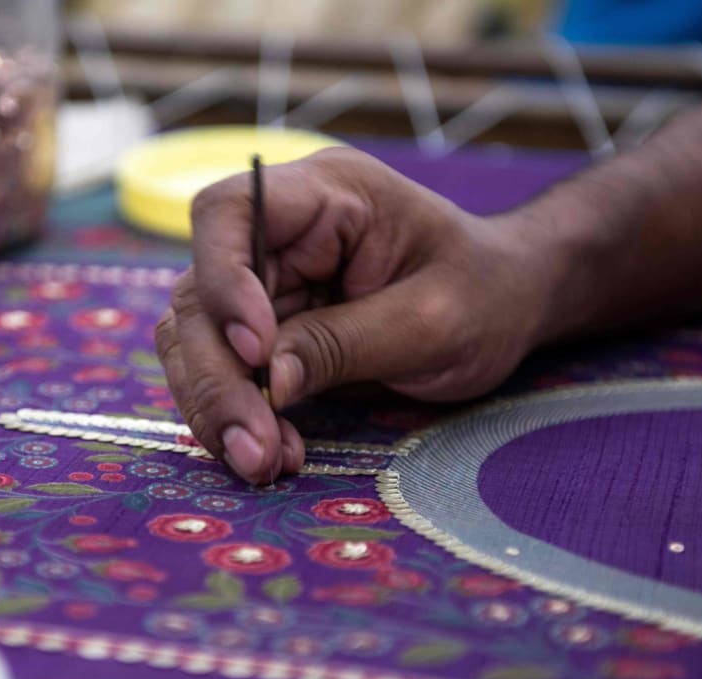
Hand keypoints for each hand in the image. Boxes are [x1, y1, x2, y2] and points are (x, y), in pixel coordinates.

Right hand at [155, 147, 556, 483]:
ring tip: (263, 461)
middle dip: (218, 377)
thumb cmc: (485, 293)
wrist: (506, 308)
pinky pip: (221, 372)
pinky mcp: (266, 331)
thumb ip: (346, 343)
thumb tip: (267, 381)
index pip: (230, 211)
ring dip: (216, 406)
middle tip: (256, 447)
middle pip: (200, 293)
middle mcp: (279, 233)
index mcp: (325, 194)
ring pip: (195, 341)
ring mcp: (266, 282)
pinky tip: (272, 452)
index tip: (258, 349)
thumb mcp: (432, 321)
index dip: (223, 278)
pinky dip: (234, 418)